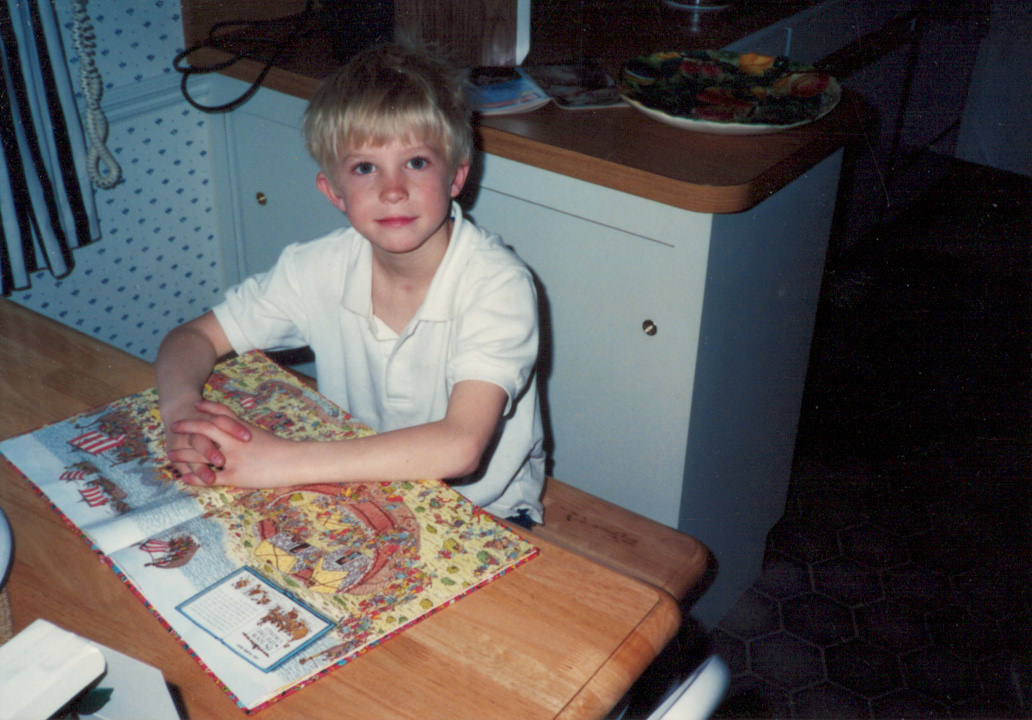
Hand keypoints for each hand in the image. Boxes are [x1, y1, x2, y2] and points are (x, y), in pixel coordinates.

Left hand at [169, 400, 295, 487]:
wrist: (295, 461)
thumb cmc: (285, 449)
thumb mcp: (264, 434)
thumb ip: (249, 432)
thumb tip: (242, 431)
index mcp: (243, 430)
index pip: (221, 414)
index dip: (207, 408)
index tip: (195, 405)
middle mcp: (235, 441)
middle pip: (205, 428)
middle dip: (188, 426)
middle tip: (174, 425)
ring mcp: (234, 458)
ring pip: (202, 453)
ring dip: (184, 453)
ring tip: (170, 454)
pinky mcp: (236, 476)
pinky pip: (211, 477)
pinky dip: (196, 478)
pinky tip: (184, 478)